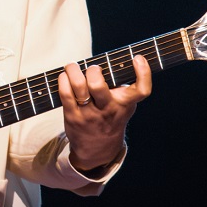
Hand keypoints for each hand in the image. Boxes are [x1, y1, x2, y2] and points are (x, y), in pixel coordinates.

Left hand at [58, 55, 151, 173]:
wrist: (98, 149)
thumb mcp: (123, 105)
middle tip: (92, 69)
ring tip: (73, 67)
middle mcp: (109, 109)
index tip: (137, 58)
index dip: (143, 73)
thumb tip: (119, 57)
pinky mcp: (73, 116)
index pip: (142, 90)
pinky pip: (65, 93)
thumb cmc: (111, 116)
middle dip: (91, 70)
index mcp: (125, 103)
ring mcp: (89, 114)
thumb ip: (123, 86)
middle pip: (97, 85)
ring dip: (73, 70)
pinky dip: (63, 79)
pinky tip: (65, 77)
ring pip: (78, 86)